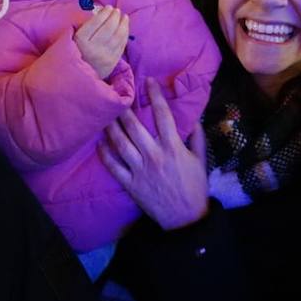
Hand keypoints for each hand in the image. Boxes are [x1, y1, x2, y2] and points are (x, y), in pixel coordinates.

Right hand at [74, 5, 129, 79]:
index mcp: (81, 41)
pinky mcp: (112, 62)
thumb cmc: (74, 54)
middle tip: (117, 10)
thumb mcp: (72, 40)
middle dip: (114, 17)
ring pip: (118, 36)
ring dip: (123, 24)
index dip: (104, 13)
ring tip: (124, 17)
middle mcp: (93, 48)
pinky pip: (121, 46)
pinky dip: (125, 35)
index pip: (95, 23)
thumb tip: (99, 13)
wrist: (77, 78)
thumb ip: (84, 27)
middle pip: (108, 28)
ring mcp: (104, 56)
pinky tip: (125, 28)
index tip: (108, 7)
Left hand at [101, 78, 209, 229]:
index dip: (155, 96)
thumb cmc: (195, 187)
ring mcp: (140, 170)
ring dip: (111, 127)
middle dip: (125, 108)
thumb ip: (197, 138)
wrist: (185, 219)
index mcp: (173, 148)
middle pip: (134, 126)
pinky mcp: (130, 184)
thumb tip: (194, 119)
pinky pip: (113, 166)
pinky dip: (105, 153)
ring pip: (120, 143)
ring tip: (104, 114)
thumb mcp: (201, 161)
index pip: (163, 115)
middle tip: (117, 94)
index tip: (149, 82)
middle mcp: (154, 156)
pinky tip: (100, 142)